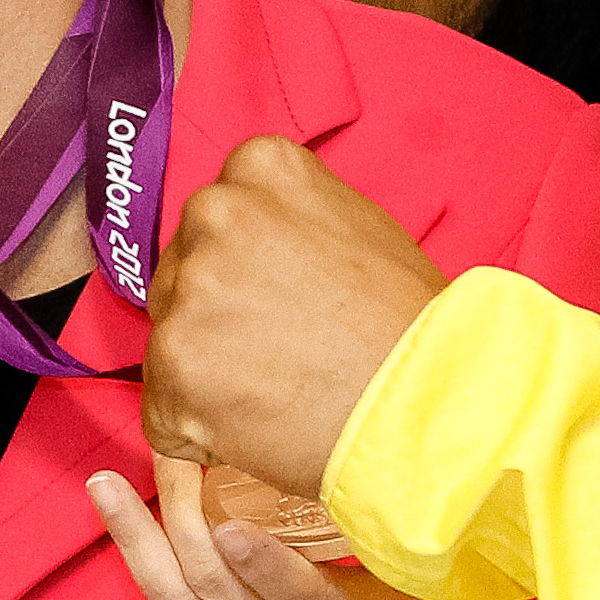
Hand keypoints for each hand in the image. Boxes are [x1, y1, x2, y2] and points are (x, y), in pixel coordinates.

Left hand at [91, 458, 499, 599]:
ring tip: (105, 491)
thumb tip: (376, 454)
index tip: (229, 522)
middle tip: (158, 454)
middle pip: (219, 584)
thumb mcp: (425, 584)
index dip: (260, 561)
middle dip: (179, 516)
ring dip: (139, 550)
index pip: (295, 592)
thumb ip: (392, 530)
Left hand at [141, 136, 445, 495]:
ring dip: (210, 376)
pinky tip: (262, 428)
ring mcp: (189, 289)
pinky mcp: (172, 364)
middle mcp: (214, 212)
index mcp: (260, 167)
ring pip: (172, 341)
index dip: (245, 272)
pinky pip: (164, 410)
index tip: (279, 303)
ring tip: (283, 394)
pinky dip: (201, 431)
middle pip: (185, 274)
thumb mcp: (358, 227)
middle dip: (218, 319)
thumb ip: (290, 224)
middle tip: (283, 356)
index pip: (217, 218)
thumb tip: (255, 253)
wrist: (435, 406)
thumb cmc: (413, 329)